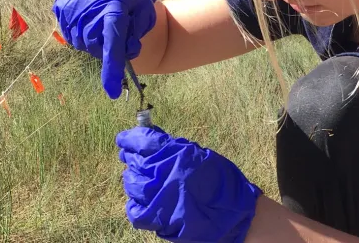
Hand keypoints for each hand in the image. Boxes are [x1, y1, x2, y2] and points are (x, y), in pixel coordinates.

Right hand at [53, 0, 157, 98]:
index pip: (112, 40)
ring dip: (95, 40)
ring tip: (105, 22)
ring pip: (82, 42)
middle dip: (109, 48)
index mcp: (114, 3)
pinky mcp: (61, 5)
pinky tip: (92, 20)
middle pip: (96, 46)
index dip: (112, 66)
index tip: (113, 92)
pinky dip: (82, 33)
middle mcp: (89, 4)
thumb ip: (138, 32)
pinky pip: (70, 33)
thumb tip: (125, 51)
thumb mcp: (146, 10)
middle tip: (120, 33)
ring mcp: (71, 4)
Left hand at [116, 126, 262, 241]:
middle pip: (134, 161)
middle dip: (130, 158)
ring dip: (132, 179)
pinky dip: (135, 204)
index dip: (129, 139)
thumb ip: (175, 148)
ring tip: (138, 179)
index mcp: (175, 153)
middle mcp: (163, 172)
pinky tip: (140, 201)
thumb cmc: (222, 182)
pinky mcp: (158, 219)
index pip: (142, 140)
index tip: (123, 139)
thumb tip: (153, 139)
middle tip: (129, 157)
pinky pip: (135, 210)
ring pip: (131, 183)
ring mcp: (158, 196)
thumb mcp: (200, 155)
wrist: (234, 214)